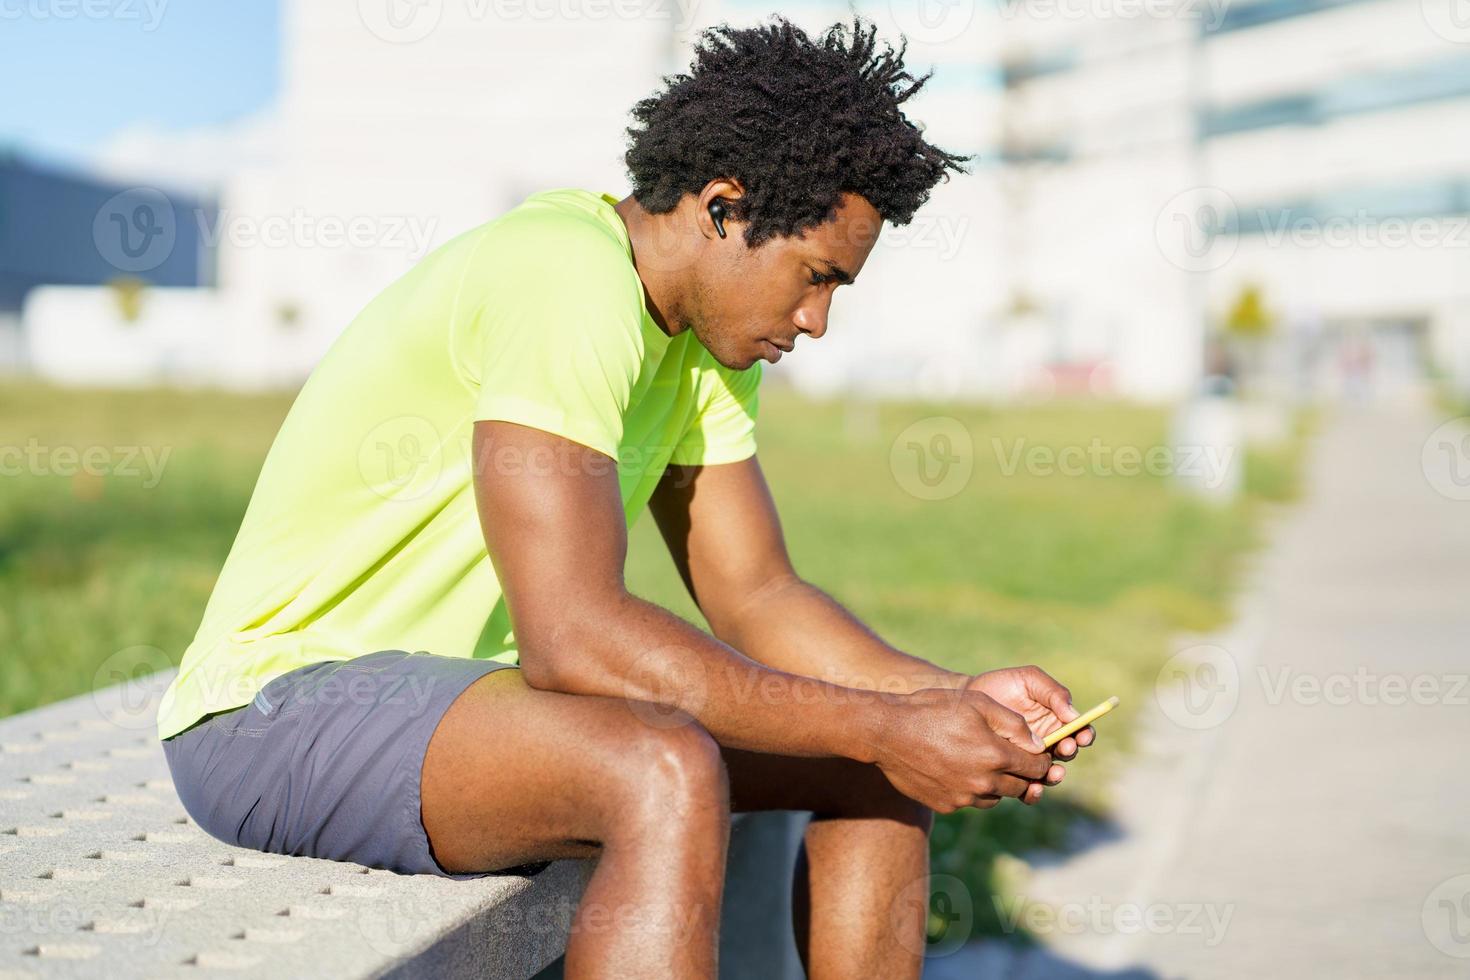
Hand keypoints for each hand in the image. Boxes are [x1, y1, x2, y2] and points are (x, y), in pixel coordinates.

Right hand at [870, 687, 1052, 813]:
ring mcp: (964, 797)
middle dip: (1022, 774)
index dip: (1041, 760)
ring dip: (997, 784)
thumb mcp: (978, 703)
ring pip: (996, 797)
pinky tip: (958, 770)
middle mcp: (983, 781)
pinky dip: (971, 789)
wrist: (887, 732)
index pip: (1036, 767)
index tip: (1038, 754)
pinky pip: (970, 801)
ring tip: (984, 764)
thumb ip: (1014, 723)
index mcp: (996, 755)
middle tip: (1014, 760)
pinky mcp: (947, 805)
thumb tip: (1038, 744)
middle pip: (1020, 786)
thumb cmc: (933, 709)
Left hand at [964, 667, 1095, 784]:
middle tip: (1063, 748)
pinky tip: (1031, 788)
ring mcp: (1031, 757)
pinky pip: (1028, 786)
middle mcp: (1048, 741)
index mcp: (1057, 719)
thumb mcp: (1030, 680)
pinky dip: (1033, 791)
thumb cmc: (1002, 685)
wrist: (969, 697)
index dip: (1085, 734)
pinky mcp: (1014, 770)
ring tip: (1050, 773)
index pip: (1079, 730)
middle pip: (1068, 753)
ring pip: (1050, 773)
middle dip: (1069, 752)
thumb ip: (1053, 692)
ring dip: (1054, 775)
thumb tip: (1074, 714)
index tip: (1081, 735)